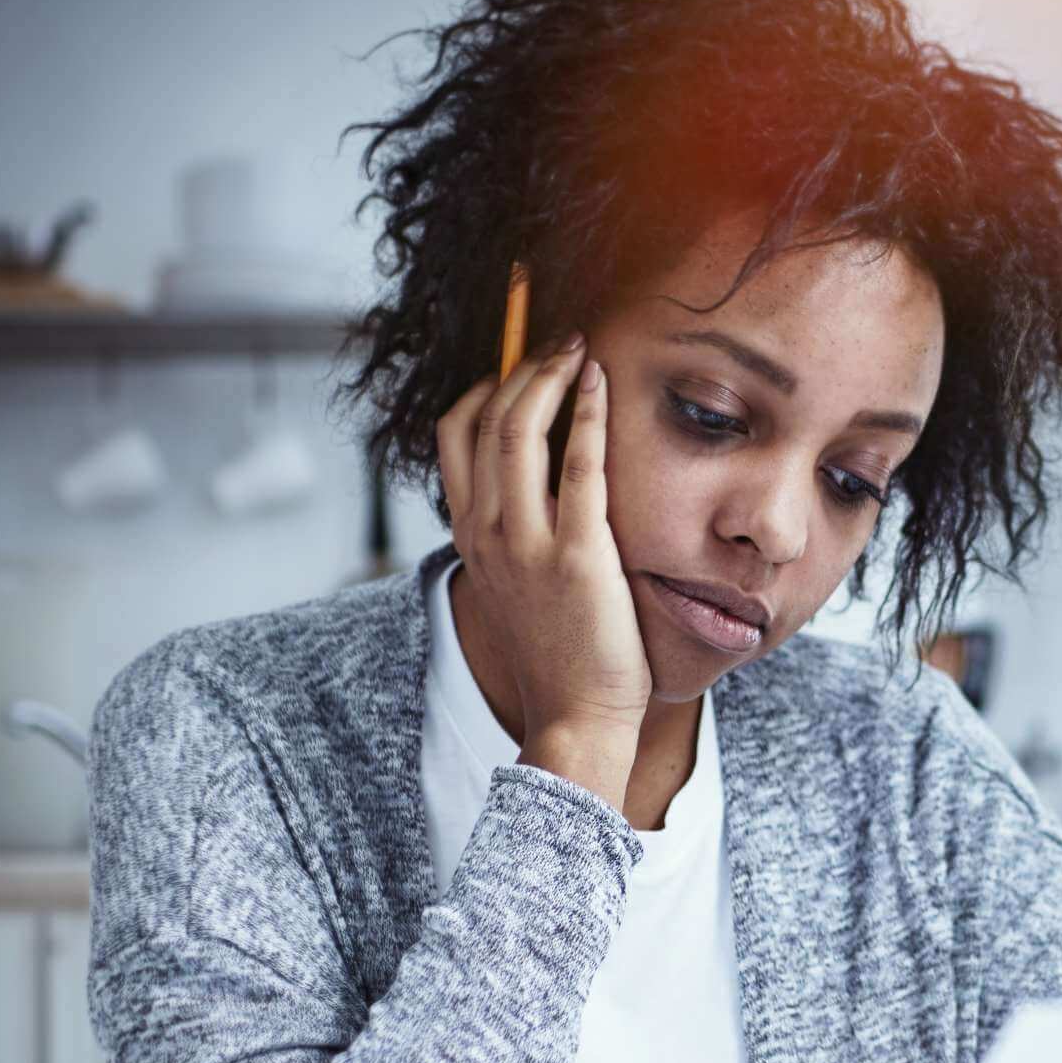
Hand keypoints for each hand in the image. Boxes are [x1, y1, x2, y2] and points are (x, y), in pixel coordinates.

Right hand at [434, 334, 650, 810]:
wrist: (576, 718)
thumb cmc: (560, 651)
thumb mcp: (516, 583)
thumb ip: (514, 533)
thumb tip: (537, 484)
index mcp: (470, 535)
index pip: (455, 434)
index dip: (487, 387)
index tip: (523, 367)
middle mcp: (487, 532)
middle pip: (487, 419)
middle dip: (523, 368)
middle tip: (562, 344)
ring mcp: (527, 544)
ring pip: (520, 430)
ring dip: (551, 377)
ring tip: (581, 350)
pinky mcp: (578, 556)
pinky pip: (580, 466)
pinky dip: (590, 414)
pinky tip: (606, 386)